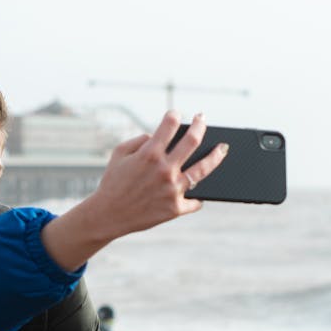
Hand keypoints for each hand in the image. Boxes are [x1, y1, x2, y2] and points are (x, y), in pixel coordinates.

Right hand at [41, 112, 228, 270]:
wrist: (108, 215)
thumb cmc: (113, 183)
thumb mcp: (119, 154)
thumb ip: (139, 140)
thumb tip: (157, 136)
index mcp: (149, 154)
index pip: (169, 125)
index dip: (173, 116)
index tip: (176, 114)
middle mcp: (164, 170)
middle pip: (193, 141)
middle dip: (200, 125)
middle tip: (202, 119)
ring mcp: (172, 189)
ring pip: (203, 169)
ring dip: (216, 156)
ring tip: (222, 149)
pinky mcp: (175, 208)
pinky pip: (195, 200)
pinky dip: (197, 196)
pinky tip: (200, 191)